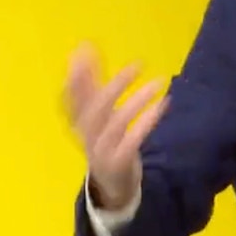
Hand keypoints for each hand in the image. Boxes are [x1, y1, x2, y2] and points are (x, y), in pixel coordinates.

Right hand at [64, 43, 167, 208]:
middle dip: (113, 86)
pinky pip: (133, 140)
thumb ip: (90, 86)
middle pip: (94, 110)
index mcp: (80, 123)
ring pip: (116, 123)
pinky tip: (163, 104)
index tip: (83, 50)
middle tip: (137, 66)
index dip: (76, 76)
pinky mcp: (120, 161)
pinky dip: (147, 121)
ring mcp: (102, 150)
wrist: (111, 185)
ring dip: (137, 101)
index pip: (72, 97)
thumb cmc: (105, 142)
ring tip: (159, 83)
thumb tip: (82, 51)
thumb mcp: (95, 116)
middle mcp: (87, 135)